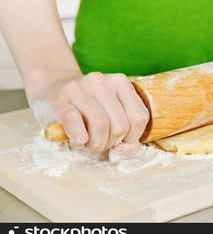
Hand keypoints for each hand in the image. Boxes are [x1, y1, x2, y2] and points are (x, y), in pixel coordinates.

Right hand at [28, 72, 148, 152]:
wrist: (52, 88)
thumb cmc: (87, 107)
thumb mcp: (111, 111)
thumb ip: (125, 130)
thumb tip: (121, 151)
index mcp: (120, 82)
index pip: (140, 117)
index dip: (133, 137)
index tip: (122, 140)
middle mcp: (101, 81)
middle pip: (121, 125)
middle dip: (112, 143)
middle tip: (101, 142)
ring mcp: (79, 88)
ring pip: (101, 126)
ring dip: (96, 144)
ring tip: (89, 142)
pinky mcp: (59, 100)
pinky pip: (75, 124)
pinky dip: (79, 139)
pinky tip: (77, 140)